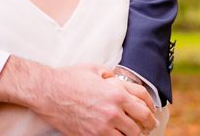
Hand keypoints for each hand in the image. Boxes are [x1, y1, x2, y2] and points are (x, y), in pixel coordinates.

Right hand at [0, 58, 156, 134]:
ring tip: (134, 133)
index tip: (151, 114)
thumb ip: (111, 75)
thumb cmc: (70, 78)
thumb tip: (119, 80)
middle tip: (148, 127)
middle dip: (146, 126)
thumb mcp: (95, 69)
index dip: (151, 111)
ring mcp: (102, 126)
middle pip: (140, 124)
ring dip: (133, 135)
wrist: (48, 92)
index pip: (144, 106)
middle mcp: (113, 111)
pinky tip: (118, 135)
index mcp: (116, 93)